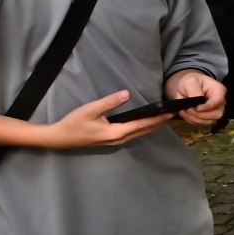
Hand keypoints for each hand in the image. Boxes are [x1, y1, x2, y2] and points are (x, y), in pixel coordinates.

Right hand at [38, 91, 173, 147]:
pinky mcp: (112, 139)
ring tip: (165, 118)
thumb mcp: (91, 110)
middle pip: (145, 131)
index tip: (171, 112)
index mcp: (117, 133)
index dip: (158, 119)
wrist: (59, 138)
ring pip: (140, 133)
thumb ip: (109, 102)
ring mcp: (116, 141)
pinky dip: (144, 128)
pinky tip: (147, 123)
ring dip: (153, 126)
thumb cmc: (74, 124)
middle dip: (160, 122)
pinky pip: (133, 134)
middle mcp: (120, 139)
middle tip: (174, 114)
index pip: (143, 124)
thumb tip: (127, 94)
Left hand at [165, 70, 226, 125]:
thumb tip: (197, 104)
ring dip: (194, 118)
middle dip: (200, 115)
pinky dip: (192, 120)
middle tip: (188, 110)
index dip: (208, 107)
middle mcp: (220, 102)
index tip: (196, 108)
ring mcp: (214, 111)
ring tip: (184, 111)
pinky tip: (185, 113)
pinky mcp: (207, 117)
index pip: (218, 101)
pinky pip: (201, 123)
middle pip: (216, 114)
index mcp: (219, 90)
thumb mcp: (190, 82)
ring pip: (208, 121)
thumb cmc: (191, 81)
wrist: (186, 86)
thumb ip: (194, 91)